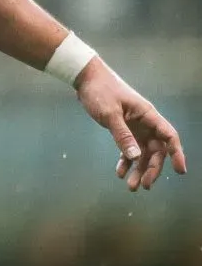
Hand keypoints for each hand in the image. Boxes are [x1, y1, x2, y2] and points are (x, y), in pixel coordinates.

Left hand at [75, 57, 186, 191]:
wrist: (85, 78)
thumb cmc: (100, 90)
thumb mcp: (110, 113)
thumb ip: (122, 135)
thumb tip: (135, 157)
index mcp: (147, 114)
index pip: (169, 135)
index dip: (177, 153)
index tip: (179, 171)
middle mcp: (144, 122)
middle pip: (156, 150)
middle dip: (152, 168)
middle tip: (144, 185)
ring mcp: (134, 126)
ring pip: (142, 152)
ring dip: (138, 169)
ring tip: (131, 186)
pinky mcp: (123, 128)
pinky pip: (129, 148)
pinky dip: (126, 161)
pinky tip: (120, 172)